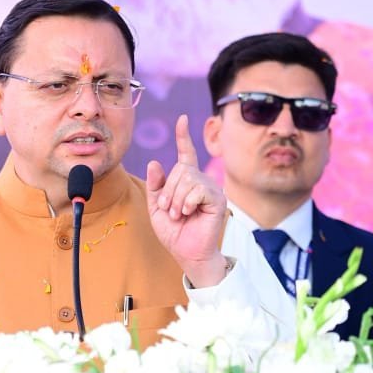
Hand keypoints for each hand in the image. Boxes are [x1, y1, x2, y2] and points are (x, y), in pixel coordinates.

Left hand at [146, 114, 228, 286]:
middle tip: (170, 210)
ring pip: (187, 178)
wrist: (187, 254)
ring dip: (176, 199)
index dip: (183, 136)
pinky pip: (198, 189)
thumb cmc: (174, 233)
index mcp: (187, 181)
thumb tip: (155, 162)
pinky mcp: (218, 199)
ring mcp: (211, 189)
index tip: (183, 119)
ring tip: (178, 214)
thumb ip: (156, 186)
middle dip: (168, 191)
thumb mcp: (157, 208)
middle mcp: (201, 181)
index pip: (186, 154)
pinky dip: (187, 202)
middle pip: (180, 169)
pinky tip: (188, 213)